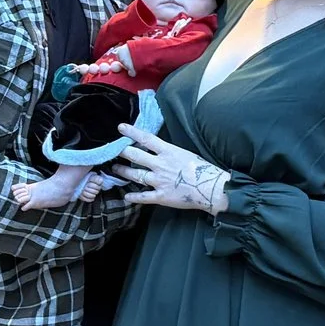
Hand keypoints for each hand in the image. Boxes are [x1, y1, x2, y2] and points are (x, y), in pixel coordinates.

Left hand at [113, 123, 230, 214]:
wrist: (211, 188)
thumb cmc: (203, 169)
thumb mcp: (186, 153)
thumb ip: (170, 152)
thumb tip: (161, 149)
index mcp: (168, 152)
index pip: (146, 139)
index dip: (132, 133)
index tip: (120, 128)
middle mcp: (160, 165)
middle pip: (135, 156)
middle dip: (122, 152)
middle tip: (114, 150)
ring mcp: (159, 181)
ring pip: (136, 176)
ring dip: (124, 172)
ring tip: (116, 169)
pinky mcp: (161, 196)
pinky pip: (144, 196)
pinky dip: (134, 197)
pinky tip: (127, 196)